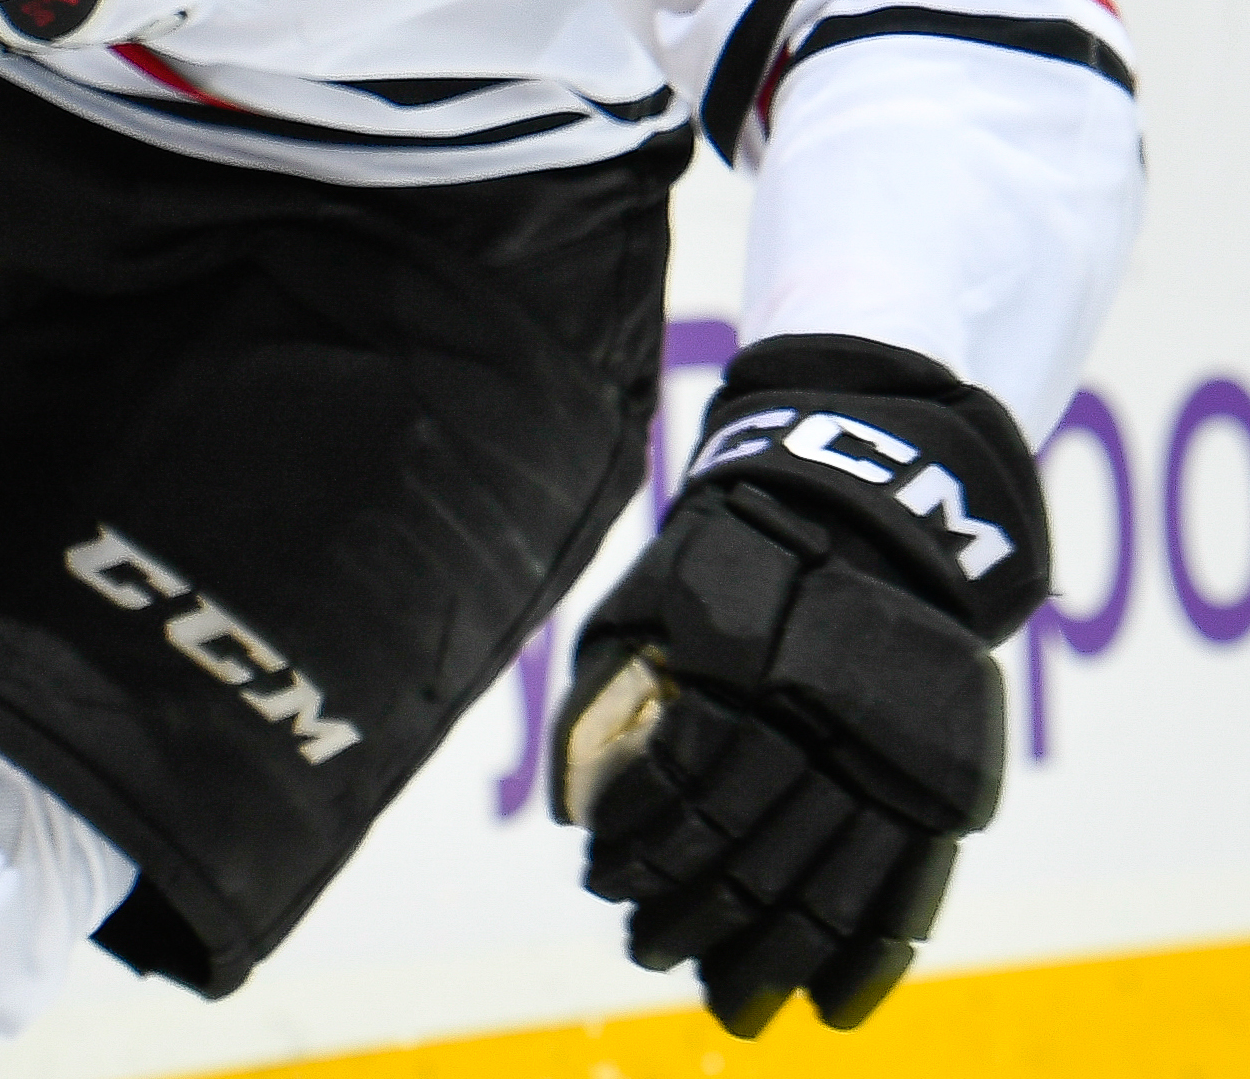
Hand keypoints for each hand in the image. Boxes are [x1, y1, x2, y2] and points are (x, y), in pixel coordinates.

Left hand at [554, 335, 1049, 1036]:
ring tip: (731, 1003)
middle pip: (756, 848)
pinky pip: (915, 888)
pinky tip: (835, 1006)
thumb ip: (608, 701)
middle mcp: (828, 718)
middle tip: (649, 953)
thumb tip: (576, 818)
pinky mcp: (944, 778)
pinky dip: (874, 957)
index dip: (641, 847)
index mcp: (747, 667)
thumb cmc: (728, 562)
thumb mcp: (648, 603)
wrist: (864, 514)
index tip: (602, 882)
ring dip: (775, 954)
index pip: (685, 787)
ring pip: (833, 883)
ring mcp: (895, 754)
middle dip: (696, 916)